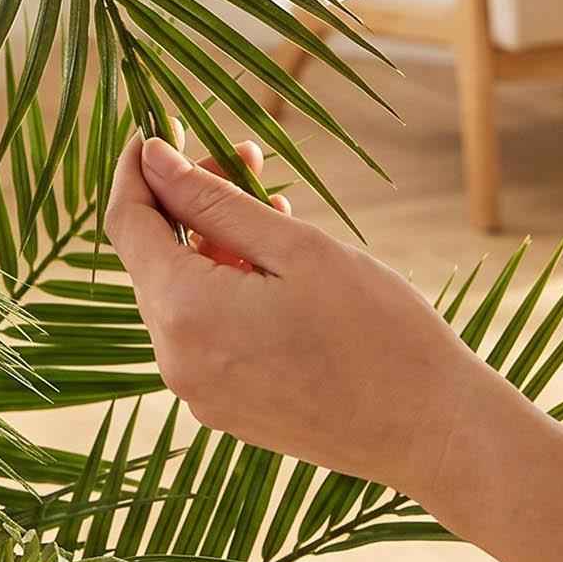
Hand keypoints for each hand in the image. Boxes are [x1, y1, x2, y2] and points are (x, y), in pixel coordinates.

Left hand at [104, 134, 506, 499]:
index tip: (160, 128)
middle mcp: (176, 361)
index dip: (136, 169)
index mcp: (186, 316)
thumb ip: (212, 200)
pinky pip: (204, 330)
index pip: (126, 223)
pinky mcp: (226, 408)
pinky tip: (277, 266)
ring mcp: (199, 392)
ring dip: (213, 242)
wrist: (435, 434)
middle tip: (246, 156)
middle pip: (153, 256)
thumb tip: (151, 158)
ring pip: (181, 292)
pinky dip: (226, 286)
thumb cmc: (379, 333)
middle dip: (189, 198)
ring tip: (276, 209)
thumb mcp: (294, 247)